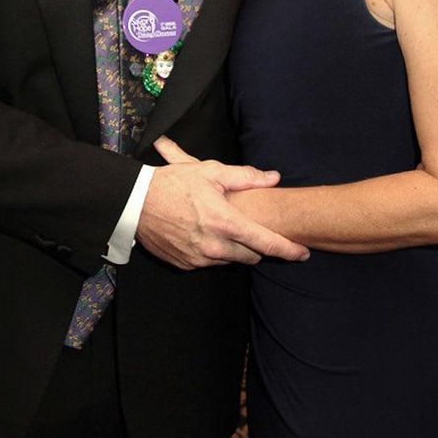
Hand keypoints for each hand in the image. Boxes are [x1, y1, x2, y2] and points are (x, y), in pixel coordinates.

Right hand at [136, 136, 309, 269]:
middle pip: (252, 256)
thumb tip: (273, 177)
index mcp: (225, 223)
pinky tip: (203, 234)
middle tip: (254, 232)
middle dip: (257, 246)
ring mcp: (199, 259)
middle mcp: (215, 246)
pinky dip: (212, 251)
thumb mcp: (210, 172)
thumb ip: (245, 177)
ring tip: (223, 228)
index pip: (267, 243)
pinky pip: (209, 262)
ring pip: (230, 260)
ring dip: (234, 248)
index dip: (289, 250)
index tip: (303, 253)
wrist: (135, 203)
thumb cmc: (174, 184)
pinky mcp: (186, 265)